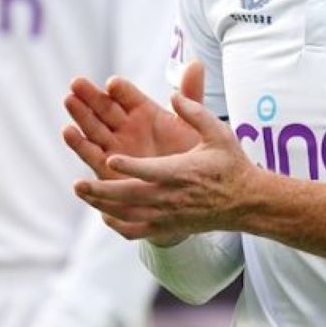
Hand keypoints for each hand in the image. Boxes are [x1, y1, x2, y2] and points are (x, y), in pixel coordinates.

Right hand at [61, 60, 206, 178]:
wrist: (183, 189)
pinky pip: (91, 154)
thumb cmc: (188, 154)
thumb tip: (195, 63)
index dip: (120, 90)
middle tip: (76, 83)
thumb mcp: (192, 122)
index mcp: (144, 111)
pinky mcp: (107, 167)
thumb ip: (190, 94)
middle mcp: (125, 125)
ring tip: (69, 100)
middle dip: (90, 95)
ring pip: (94, 127)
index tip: (113, 84)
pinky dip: (79, 143)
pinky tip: (68, 131)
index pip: (128, 95)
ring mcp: (114, 145)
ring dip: (80, 114)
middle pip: (104, 107)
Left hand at [72, 72, 261, 244]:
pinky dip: (118, 224)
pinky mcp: (169, 227)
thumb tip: (174, 95)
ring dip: (103, 204)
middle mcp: (172, 197)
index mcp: (182, 173)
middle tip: (79, 183)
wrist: (246, 202)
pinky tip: (104, 215)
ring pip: (129, 214)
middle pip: (131, 197)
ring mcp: (168, 215)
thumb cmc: (231, 165)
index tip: (110, 159)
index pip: (151, 171)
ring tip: (82, 192)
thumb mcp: (218, 133)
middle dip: (103, 191)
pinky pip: (138, 231)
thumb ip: (196, 112)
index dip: (130, 166)